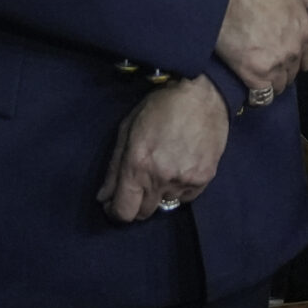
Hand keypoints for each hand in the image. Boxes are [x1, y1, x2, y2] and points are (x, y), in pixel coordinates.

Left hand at [97, 78, 229, 221]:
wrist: (203, 94)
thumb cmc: (161, 106)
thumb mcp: (128, 129)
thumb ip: (114, 168)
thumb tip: (103, 197)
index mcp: (137, 165)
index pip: (123, 211)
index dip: (115, 211)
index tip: (115, 203)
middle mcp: (161, 178)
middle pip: (143, 213)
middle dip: (136, 203)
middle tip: (138, 184)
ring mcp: (184, 180)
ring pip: (165, 204)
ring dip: (159, 193)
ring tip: (164, 168)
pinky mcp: (204, 179)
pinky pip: (186, 198)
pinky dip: (179, 189)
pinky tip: (180, 167)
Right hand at [216, 0, 307, 93]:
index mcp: (304, 30)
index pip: (307, 56)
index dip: (296, 58)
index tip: (283, 57)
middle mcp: (294, 50)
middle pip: (293, 72)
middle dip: (283, 69)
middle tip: (266, 63)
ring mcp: (276, 64)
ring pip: (279, 86)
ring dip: (270, 82)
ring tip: (256, 76)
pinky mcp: (255, 75)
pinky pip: (262, 96)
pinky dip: (257, 95)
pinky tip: (249, 88)